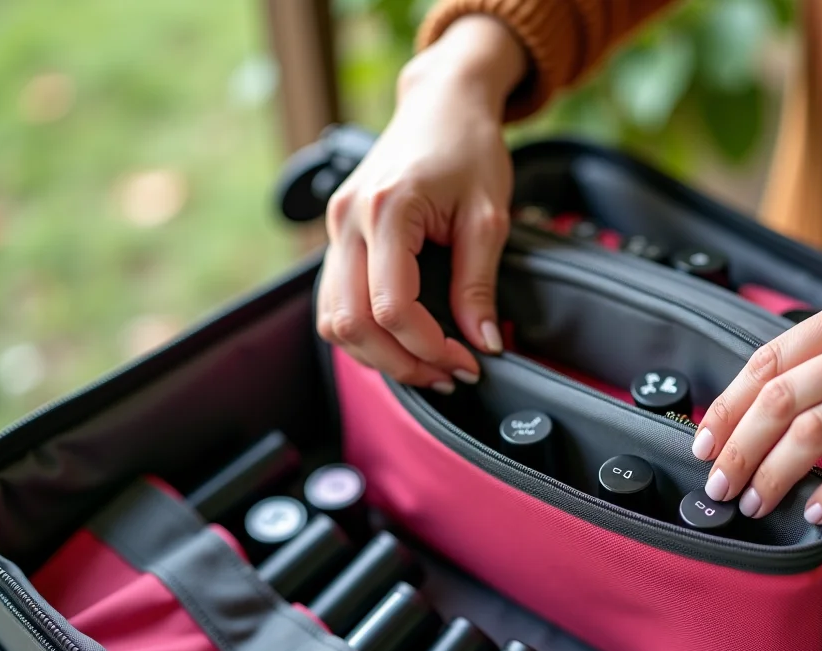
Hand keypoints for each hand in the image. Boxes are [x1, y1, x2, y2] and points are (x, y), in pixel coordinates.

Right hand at [317, 17, 526, 391]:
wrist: (441, 103)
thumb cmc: (467, 147)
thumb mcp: (488, 216)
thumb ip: (479, 284)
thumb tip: (483, 342)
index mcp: (386, 209)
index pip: (391, 307)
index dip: (429, 348)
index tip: (468, 362)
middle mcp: (347, 220)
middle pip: (350, 324)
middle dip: (401, 363)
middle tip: (449, 376)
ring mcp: (334, 228)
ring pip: (332, 320)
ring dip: (378, 356)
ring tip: (427, 366)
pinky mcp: (337, 236)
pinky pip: (334, 301)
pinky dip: (364, 333)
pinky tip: (403, 342)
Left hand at [691, 286, 821, 523]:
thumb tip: (766, 398)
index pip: (768, 360)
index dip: (726, 405)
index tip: (703, 440)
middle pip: (779, 399)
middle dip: (736, 447)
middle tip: (716, 483)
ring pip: (812, 434)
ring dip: (771, 475)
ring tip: (754, 501)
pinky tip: (813, 511)